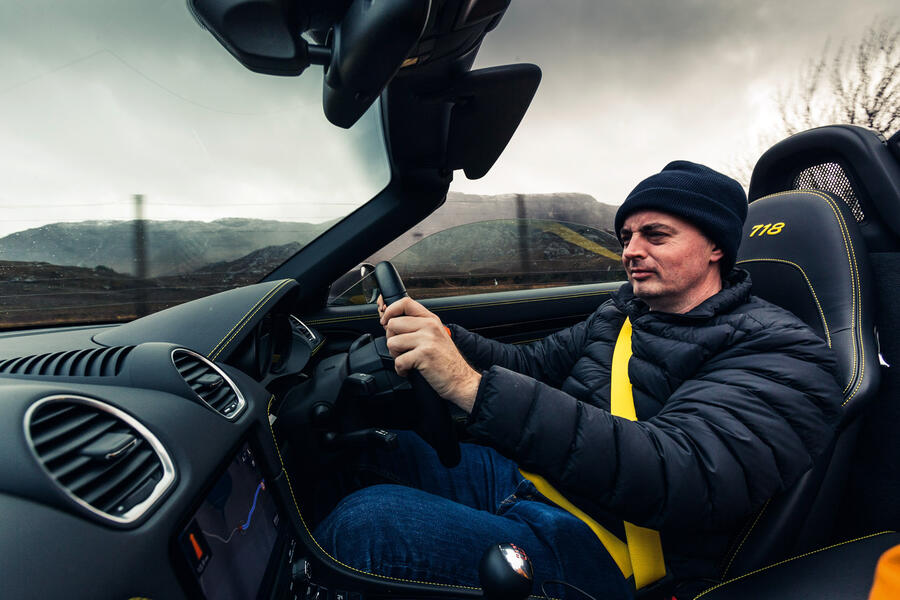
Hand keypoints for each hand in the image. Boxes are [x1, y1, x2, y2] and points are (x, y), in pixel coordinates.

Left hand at [380, 297, 480, 412]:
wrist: (462, 380)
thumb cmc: (447, 362)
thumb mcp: (435, 336)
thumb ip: (417, 327)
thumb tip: (390, 323)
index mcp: (431, 320)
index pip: (405, 303)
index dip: (390, 311)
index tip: (385, 321)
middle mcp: (430, 326)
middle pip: (393, 324)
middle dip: (392, 340)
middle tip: (403, 350)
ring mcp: (427, 339)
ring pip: (392, 342)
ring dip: (396, 355)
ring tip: (408, 360)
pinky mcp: (424, 355)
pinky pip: (398, 361)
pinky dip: (401, 370)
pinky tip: (410, 371)